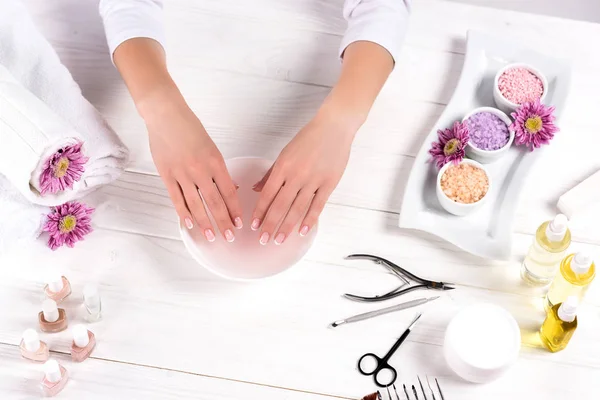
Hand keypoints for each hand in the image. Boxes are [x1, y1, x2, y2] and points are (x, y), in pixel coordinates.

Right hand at [146, 100, 242, 242]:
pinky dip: (184, 214)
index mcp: (215, 162)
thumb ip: (220, 170)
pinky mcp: (167, 175)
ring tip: (211, 236)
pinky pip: (177, 200)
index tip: (239, 223)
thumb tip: (232, 188)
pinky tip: (190, 225)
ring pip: (196, 205)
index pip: (229, 192)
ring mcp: (182, 174)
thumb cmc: (190, 129)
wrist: (166, 116)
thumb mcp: (212, 147)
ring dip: (205, 223)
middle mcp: (200, 170)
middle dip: (223, 222)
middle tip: (229, 236)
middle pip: (215, 203)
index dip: (235, 210)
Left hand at [251, 114, 354, 244]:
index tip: (253, 225)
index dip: (259, 212)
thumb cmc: (309, 138)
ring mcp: (313, 180)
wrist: (334, 126)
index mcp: (283, 166)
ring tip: (279, 240)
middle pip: (280, 205)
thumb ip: (271, 173)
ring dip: (286, 226)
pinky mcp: (329, 183)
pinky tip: (302, 231)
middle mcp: (296, 175)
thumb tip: (257, 189)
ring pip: (297, 209)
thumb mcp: (285, 153)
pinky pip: (317, 205)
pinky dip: (310, 220)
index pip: (267, 194)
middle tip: (263, 240)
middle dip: (269, 225)